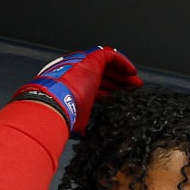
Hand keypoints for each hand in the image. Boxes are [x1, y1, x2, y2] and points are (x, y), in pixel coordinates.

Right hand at [12, 46, 140, 135]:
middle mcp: (76, 72)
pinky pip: (110, 55)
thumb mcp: (77, 117)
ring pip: (107, 64)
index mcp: (72, 85)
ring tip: (136, 83)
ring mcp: (82, 63)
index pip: (93, 87)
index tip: (120, 100)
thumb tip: (83, 133)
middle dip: (118, 83)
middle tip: (132, 91)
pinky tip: (132, 72)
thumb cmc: (62, 112)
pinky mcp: (92, 58)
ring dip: (122, 74)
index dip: (108, 92)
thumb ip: (82, 121)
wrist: (53, 101)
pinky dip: (123, 62)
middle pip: (101, 75)